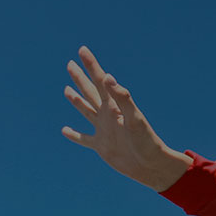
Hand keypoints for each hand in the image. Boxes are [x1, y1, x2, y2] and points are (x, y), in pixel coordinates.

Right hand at [62, 46, 192, 191]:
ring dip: (76, 100)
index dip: (91, 65)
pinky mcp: (101, 146)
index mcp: (114, 106)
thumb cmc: (146, 141)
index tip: (82, 50)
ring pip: (86, 110)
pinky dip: (74, 135)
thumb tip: (108, 76)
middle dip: (81, 77)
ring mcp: (103, 130)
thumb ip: (122, 97)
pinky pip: (83, 138)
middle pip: (90, 92)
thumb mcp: (134, 117)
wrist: (151, 165)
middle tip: (70, 63)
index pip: (100, 80)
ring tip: (67, 89)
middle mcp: (108, 115)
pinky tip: (65, 130)